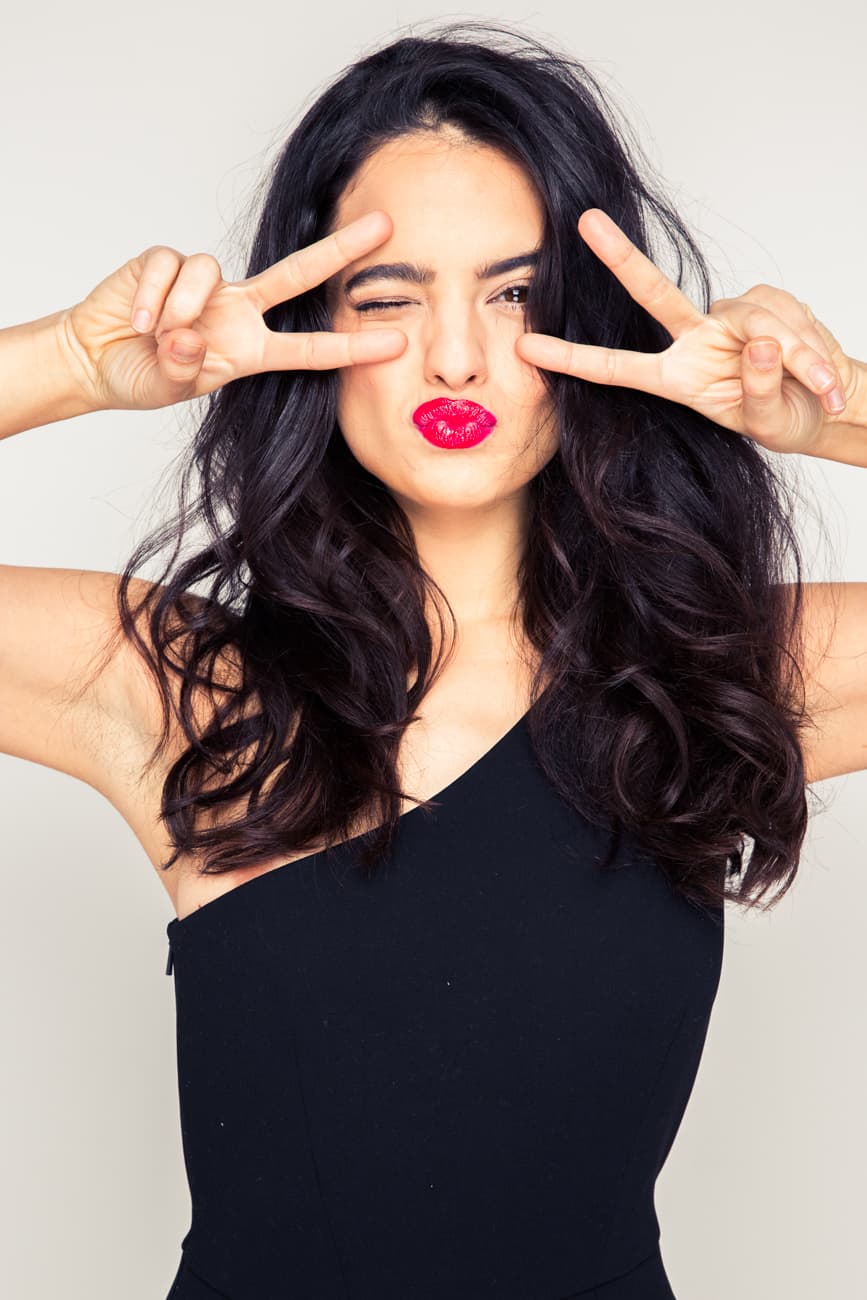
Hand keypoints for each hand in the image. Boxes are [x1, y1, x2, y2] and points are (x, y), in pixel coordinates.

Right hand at [57, 210, 406, 412]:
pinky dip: (152, 296)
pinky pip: (169, 266)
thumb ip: (183, 368)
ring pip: (210, 272)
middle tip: (386, 225)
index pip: (310, 348)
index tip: (397, 343)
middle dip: (342, 248)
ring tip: (153, 334)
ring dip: (179, 307)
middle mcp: (237, 310)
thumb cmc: (142, 376)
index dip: (352, 347)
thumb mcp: (170, 387)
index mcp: (251, 349)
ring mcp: (204, 284)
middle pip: (297, 273)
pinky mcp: (165, 263)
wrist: (94, 360)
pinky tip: (135, 319)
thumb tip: (188, 334)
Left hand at [515, 208, 858, 456]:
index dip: (571, 358)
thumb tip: (757, 342)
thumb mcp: (768, 420)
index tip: (524, 346)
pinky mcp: (765, 301)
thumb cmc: (783, 416)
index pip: (615, 368)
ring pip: (757, 320)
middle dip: (621, 257)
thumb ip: (759, 388)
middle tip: (586, 221)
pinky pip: (787, 316)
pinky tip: (822, 372)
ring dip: (795, 354)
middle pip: (654, 292)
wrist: (826, 406)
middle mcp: (695, 340)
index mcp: (676, 378)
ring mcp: (729, 319)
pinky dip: (811, 347)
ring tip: (820, 386)